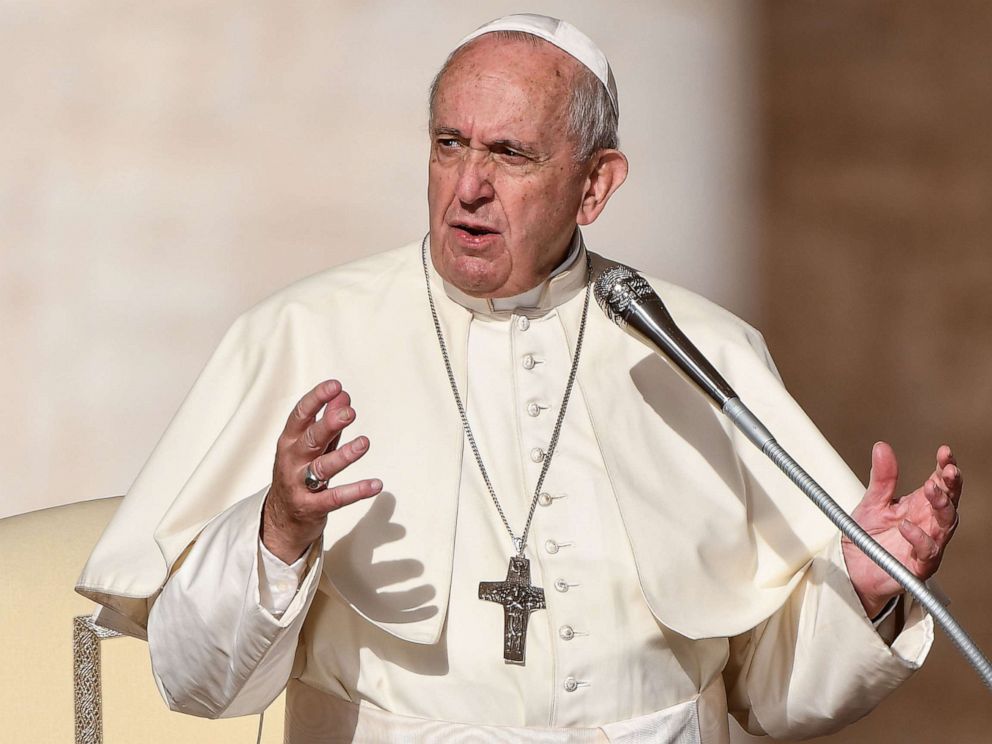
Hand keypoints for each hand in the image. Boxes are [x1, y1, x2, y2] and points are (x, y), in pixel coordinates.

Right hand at [261, 379, 382, 562]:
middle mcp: (292, 461)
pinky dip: (357, 491)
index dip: (316, 399)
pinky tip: (376, 485)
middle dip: (329, 424)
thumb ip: (327, 422)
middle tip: (349, 412)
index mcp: (289, 441)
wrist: (280, 519)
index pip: (300, 415)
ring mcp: (299, 485)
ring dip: (344, 455)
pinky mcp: (311, 507)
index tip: (335, 385)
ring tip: (364, 443)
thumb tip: (343, 395)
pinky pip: (335, 498)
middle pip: (310, 439)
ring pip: (322, 467)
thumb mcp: (310, 446)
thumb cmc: (298, 473)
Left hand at [842, 442, 960, 617]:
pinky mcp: (920, 566)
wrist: (853, 570)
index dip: (945, 467)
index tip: (944, 451)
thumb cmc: (867, 537)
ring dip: (942, 506)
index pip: (940, 482)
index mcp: (919, 505)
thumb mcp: (871, 502)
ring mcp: (928, 544)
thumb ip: (882, 478)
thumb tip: (882, 446)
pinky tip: (906, 525)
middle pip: (950, 501)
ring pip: (946, 525)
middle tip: (948, 471)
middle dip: (951, 485)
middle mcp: (928, 523)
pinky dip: (919, 538)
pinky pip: (927, 551)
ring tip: (932, 490)